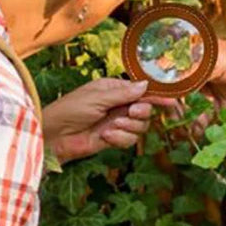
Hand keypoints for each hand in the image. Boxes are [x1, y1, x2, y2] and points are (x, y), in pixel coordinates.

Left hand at [42, 78, 176, 163]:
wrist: (54, 136)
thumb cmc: (70, 110)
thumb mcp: (97, 98)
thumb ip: (123, 93)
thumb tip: (146, 85)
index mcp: (114, 89)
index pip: (141, 90)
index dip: (157, 95)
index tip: (171, 100)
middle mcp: (118, 104)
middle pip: (145, 109)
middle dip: (140, 112)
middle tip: (130, 112)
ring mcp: (117, 122)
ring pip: (140, 126)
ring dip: (127, 127)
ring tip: (111, 127)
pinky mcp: (114, 138)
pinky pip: (130, 140)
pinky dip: (120, 139)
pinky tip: (106, 137)